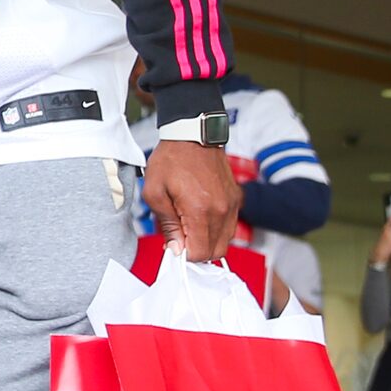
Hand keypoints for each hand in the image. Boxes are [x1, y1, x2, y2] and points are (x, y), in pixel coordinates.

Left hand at [142, 140, 237, 262]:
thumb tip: (176, 249)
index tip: (174, 245)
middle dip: (196, 251)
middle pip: (215, 252)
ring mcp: (232, 205)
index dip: (184, 255)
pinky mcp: (236, 200)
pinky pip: (230, 227)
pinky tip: (199, 217)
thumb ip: (167, 225)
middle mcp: (222, 211)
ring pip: (225, 242)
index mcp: (200, 210)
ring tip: (188, 225)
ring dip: (207, 241)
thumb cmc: (171, 160)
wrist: (193, 135)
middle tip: (180, 237)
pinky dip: (216, 230)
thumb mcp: (155, 192)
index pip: (199, 253)